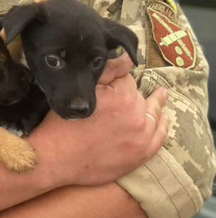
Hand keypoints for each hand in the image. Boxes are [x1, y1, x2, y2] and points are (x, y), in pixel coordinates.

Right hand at [28, 56, 168, 187]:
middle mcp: (137, 118)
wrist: (54, 159)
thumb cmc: (61, 124)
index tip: (113, 83)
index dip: (118, 79)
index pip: (127, 79)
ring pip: (154, 116)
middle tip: (128, 91)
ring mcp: (141, 139)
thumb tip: (127, 58)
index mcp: (122, 98)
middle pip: (141, 97)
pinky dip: (161, 128)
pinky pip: (158, 139)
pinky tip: (162, 121)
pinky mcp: (139, 156)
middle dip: (134, 93)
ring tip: (159, 98)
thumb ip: (106, 72)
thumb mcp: (79, 92)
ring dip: (154, 106)